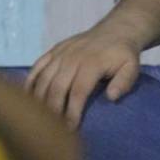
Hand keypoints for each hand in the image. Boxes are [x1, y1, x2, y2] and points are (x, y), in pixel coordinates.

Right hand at [25, 22, 144, 127]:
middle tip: (52, 129)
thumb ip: (125, 82)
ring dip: (39, 100)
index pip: (78, 92)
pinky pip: (37, 67)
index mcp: (92, 63)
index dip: (72, 112)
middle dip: (53, 111)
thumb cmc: (123, 54)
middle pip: (56, 88)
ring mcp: (61, 53)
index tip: (70, 129)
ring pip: (43, 79)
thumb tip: (112, 97)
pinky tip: (27, 99)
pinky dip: (29, 82)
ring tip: (40, 119)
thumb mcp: (132, 66)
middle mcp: (73, 58)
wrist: (117, 30)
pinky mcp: (54, 50)